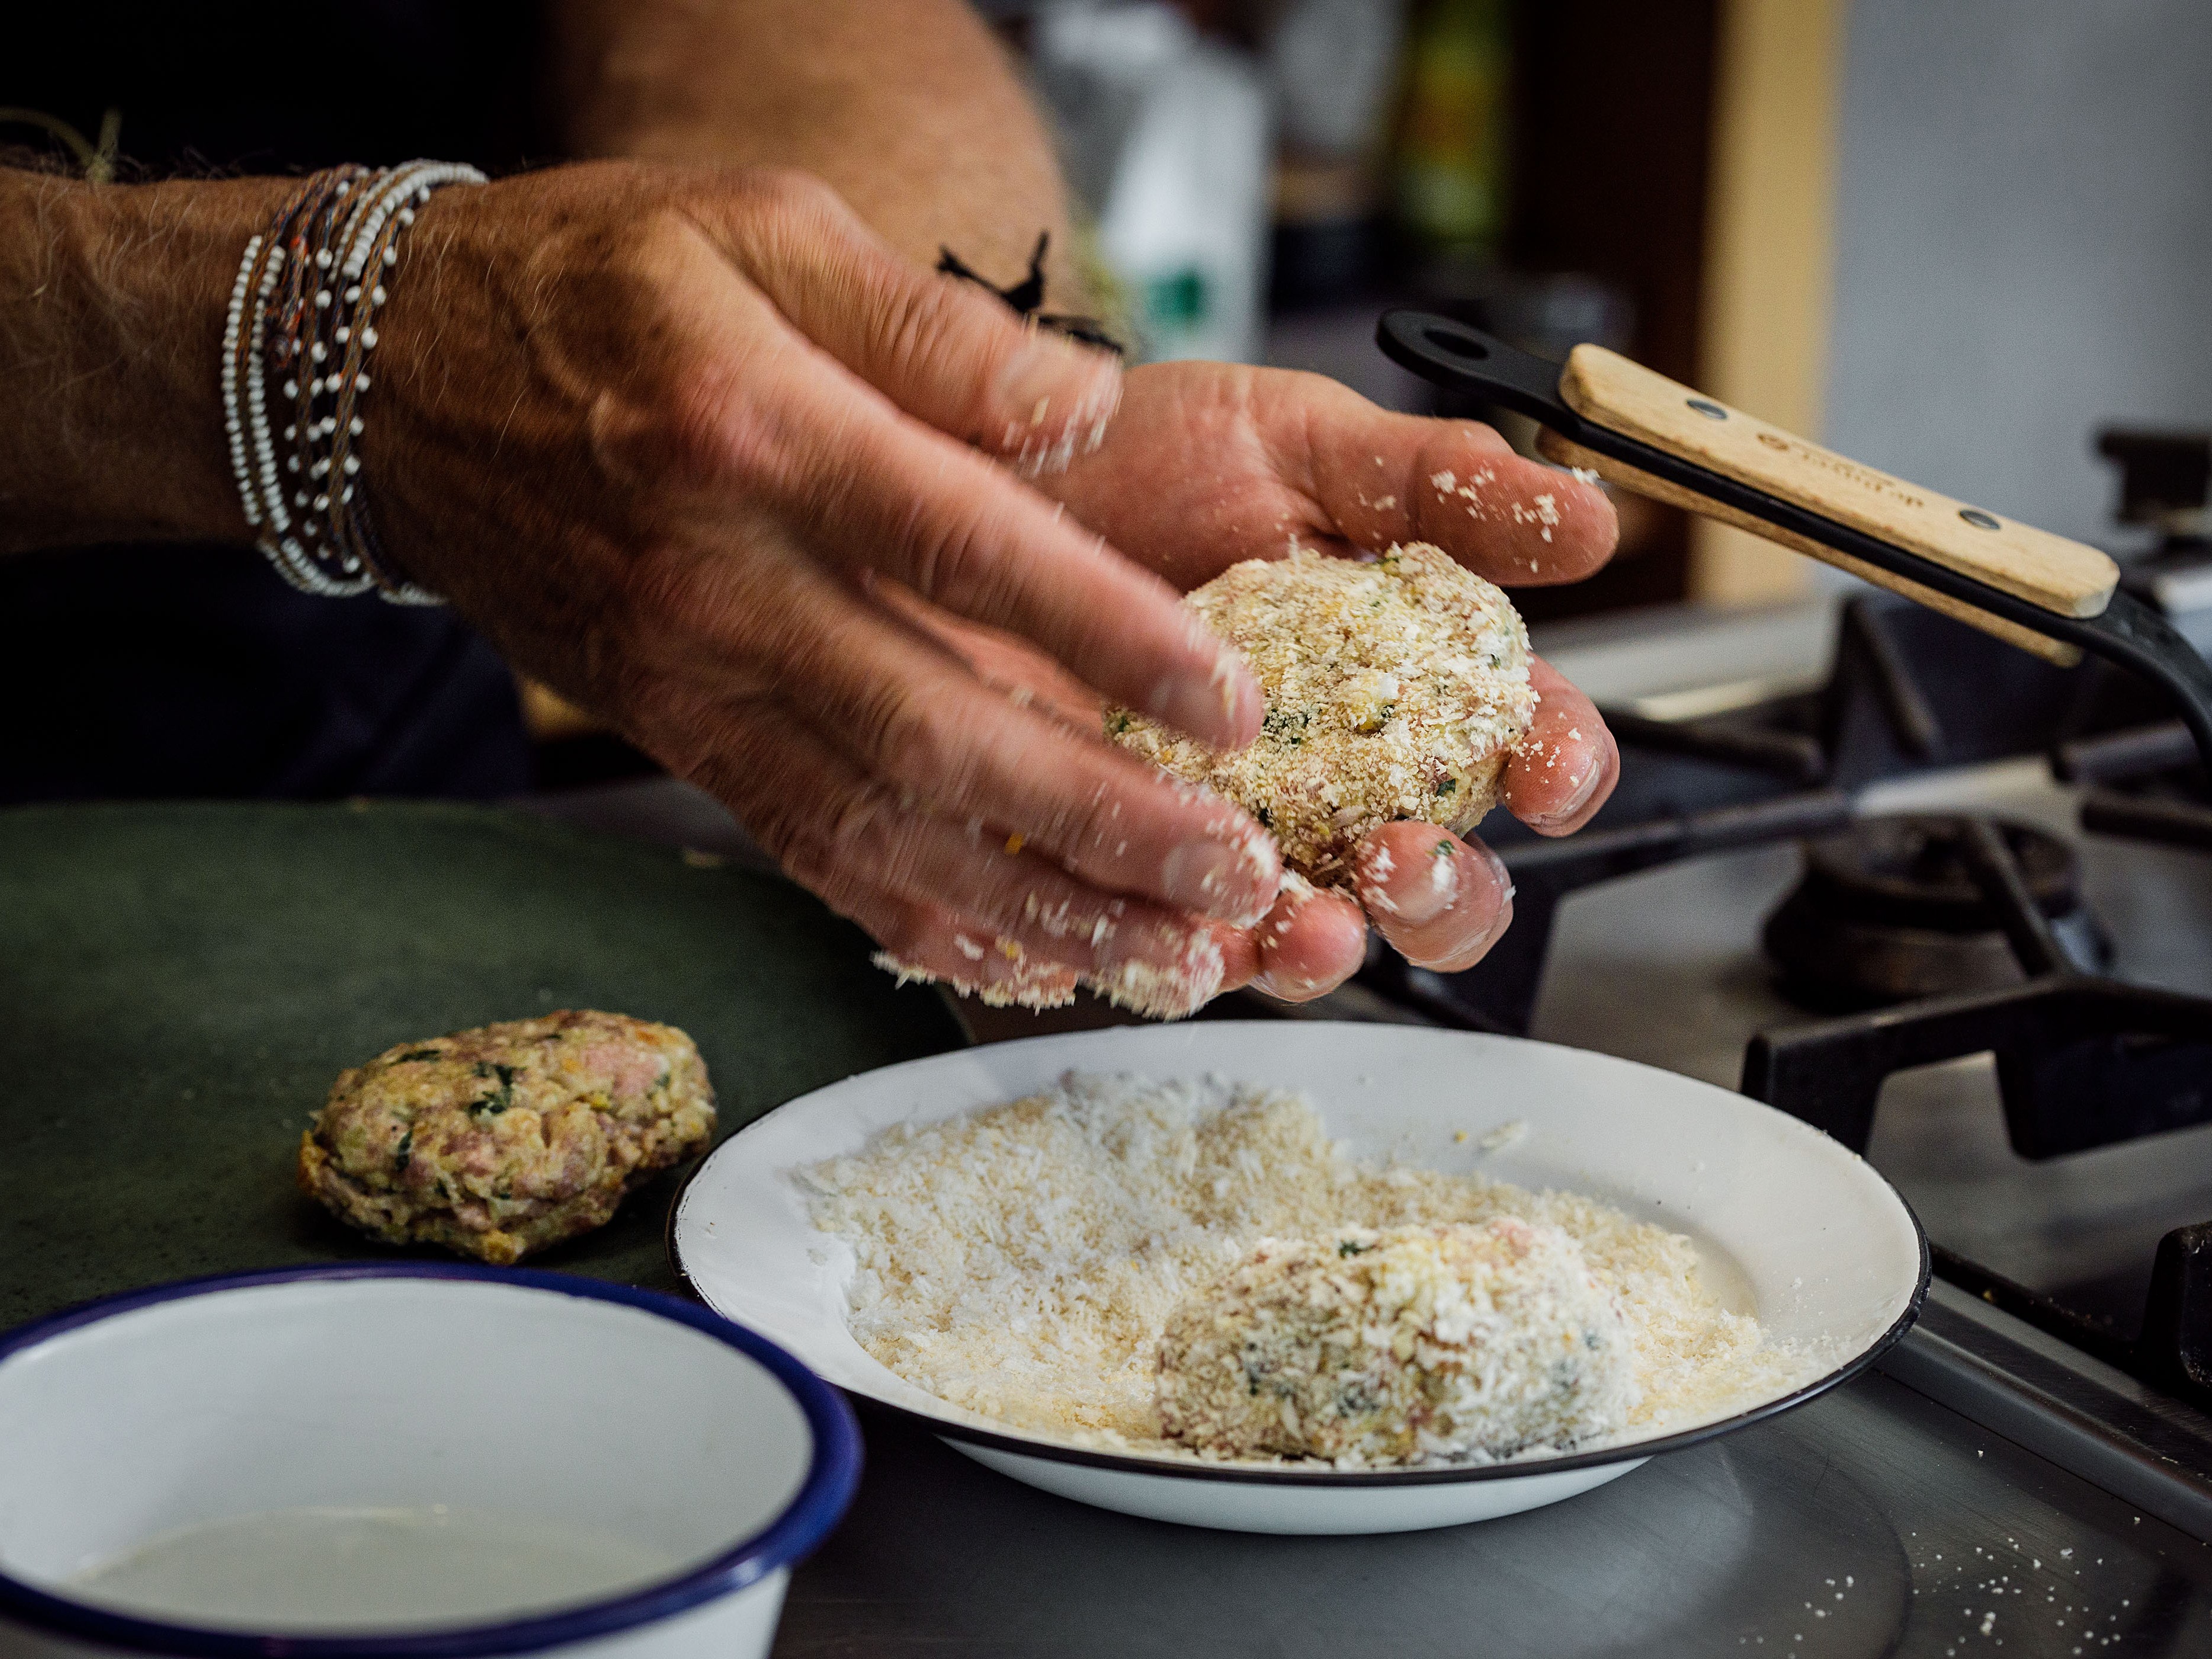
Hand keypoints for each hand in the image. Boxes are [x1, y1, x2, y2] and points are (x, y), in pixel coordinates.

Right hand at [368, 163, 1302, 1012]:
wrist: (395, 384)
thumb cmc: (598, 287)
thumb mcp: (757, 226)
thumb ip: (929, 326)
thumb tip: (1081, 409)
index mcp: (755, 431)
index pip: (961, 549)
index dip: (1107, 634)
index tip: (1232, 706)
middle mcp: (720, 581)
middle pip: (932, 730)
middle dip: (1098, 821)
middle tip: (1237, 876)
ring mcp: (691, 680)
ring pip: (880, 826)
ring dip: (1035, 906)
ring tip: (1173, 955)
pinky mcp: (676, 739)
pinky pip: (808, 852)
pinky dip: (920, 920)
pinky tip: (1026, 964)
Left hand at [1027, 359, 1623, 1002]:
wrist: (972, 470)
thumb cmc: (1143, 456)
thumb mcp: (1295, 441)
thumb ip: (1437, 484)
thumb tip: (1592, 519)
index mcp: (1407, 681)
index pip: (1520, 747)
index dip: (1558, 767)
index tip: (1547, 763)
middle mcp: (1330, 780)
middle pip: (1435, 884)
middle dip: (1446, 896)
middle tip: (1408, 857)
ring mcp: (1224, 836)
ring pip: (1306, 939)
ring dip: (1323, 949)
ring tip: (1306, 926)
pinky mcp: (1114, 872)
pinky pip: (1157, 951)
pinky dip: (1173, 960)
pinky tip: (1171, 935)